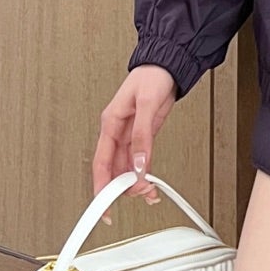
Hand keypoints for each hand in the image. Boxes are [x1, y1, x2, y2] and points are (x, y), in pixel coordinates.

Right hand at [93, 65, 176, 217]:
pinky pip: (139, 160)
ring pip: (127, 167)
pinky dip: (144, 173)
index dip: (101, 186)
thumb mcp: (147, 104)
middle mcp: (117, 131)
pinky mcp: (144, 135)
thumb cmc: (152, 75)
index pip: (101, 163)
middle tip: (139, 195)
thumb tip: (139, 162)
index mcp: (110, 123)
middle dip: (123, 186)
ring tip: (148, 192)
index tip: (105, 205)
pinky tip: (149, 182)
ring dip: (135, 182)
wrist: (168, 65)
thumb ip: (143, 134)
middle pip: (113, 169)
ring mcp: (130, 134)